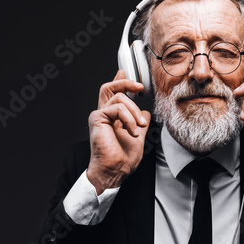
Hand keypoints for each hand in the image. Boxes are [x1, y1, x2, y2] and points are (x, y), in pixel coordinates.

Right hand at [87, 70, 150, 193]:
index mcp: (112, 117)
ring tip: (140, 128)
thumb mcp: (138, 136)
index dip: (119, 81)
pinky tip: (133, 132)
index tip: (124, 72)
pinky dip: (129, 118)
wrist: (115, 170)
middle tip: (140, 87)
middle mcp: (104, 113)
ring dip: (134, 111)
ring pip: (119, 97)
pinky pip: (117, 108)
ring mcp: (99, 115)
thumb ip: (140, 123)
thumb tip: (146, 113)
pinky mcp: (97, 118)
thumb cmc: (123, 158)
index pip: (113, 93)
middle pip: (110, 87)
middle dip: (125, 83)